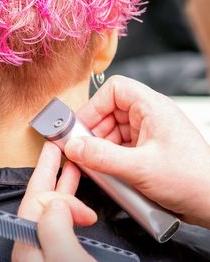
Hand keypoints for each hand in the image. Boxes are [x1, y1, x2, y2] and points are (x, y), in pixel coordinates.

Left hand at [12, 142, 96, 261]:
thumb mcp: (64, 257)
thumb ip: (55, 226)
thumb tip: (57, 202)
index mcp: (29, 240)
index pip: (37, 198)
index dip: (58, 185)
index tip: (73, 180)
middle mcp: (34, 243)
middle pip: (40, 197)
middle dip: (51, 170)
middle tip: (57, 148)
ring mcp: (45, 248)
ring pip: (52, 208)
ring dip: (64, 185)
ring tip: (74, 168)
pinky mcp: (58, 254)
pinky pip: (61, 219)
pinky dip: (71, 204)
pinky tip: (79, 204)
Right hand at [64, 76, 209, 227]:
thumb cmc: (192, 178)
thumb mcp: (140, 168)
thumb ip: (102, 157)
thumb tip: (75, 147)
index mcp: (152, 106)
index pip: (115, 90)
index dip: (94, 105)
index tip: (80, 126)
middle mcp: (150, 115)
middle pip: (110, 112)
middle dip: (94, 132)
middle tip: (83, 151)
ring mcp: (149, 132)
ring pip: (114, 131)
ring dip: (102, 147)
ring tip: (97, 166)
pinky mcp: (148, 148)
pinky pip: (121, 146)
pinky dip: (111, 157)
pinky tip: (109, 172)